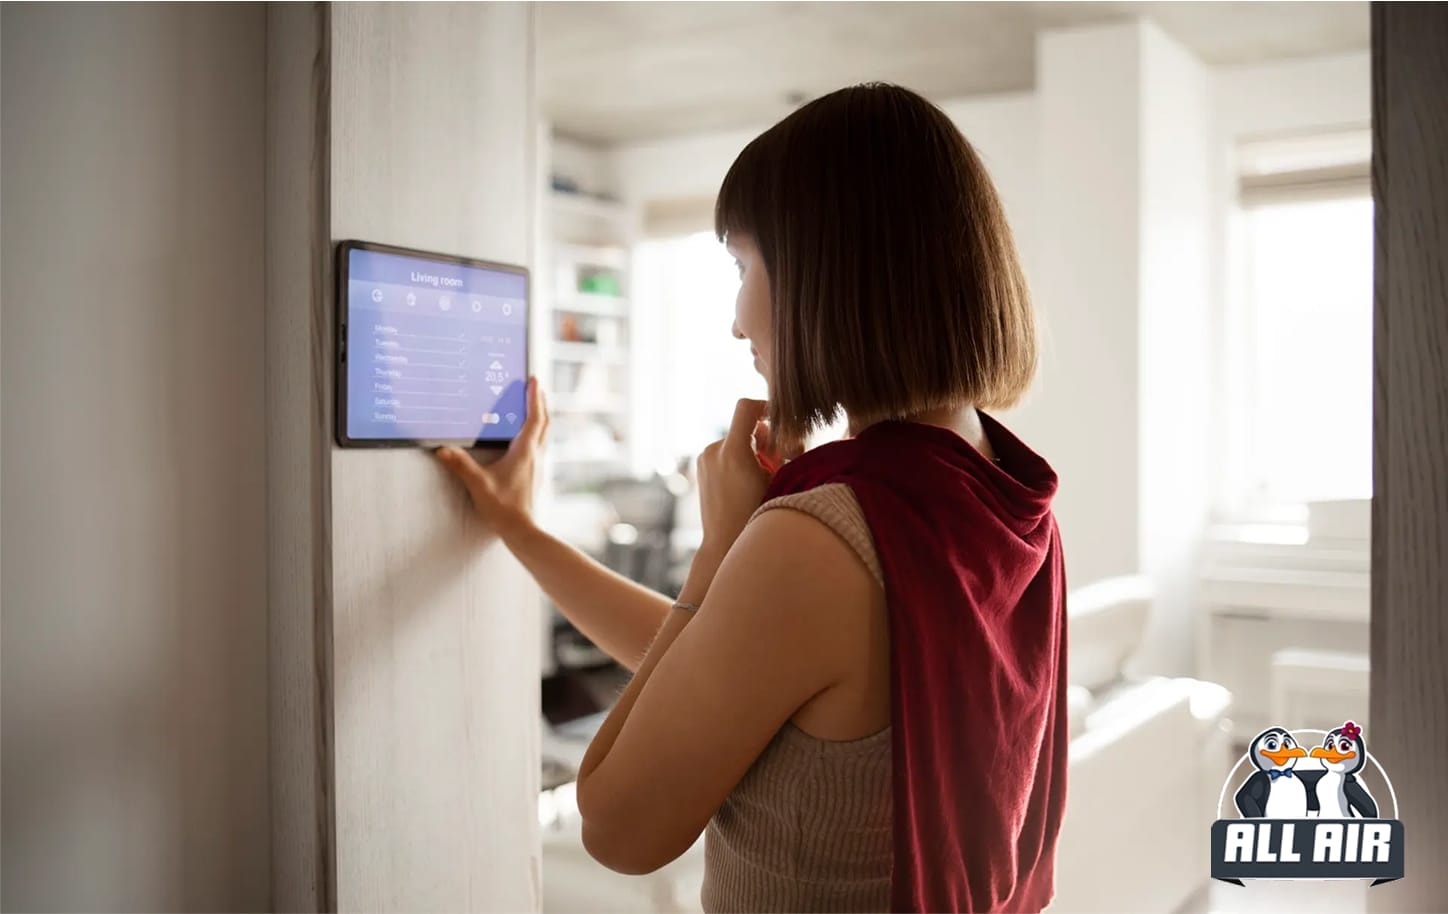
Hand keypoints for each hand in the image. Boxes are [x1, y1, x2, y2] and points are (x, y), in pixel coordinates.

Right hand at [435, 376, 548, 542]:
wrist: (522, 530)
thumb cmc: (504, 508)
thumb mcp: (479, 484)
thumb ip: (461, 465)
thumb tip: (443, 449)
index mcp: (525, 451)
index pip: (534, 417)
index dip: (534, 397)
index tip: (534, 380)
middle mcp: (536, 455)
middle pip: (544, 422)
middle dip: (540, 402)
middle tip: (536, 387)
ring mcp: (538, 465)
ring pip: (545, 434)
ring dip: (541, 417)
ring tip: (534, 406)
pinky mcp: (536, 474)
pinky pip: (540, 445)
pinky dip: (536, 433)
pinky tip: (526, 438)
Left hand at [693, 398, 782, 564]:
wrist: (724, 544)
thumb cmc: (757, 515)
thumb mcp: (777, 480)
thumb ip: (777, 450)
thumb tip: (771, 428)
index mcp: (733, 451)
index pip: (746, 407)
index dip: (765, 405)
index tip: (778, 416)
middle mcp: (714, 450)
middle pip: (745, 426)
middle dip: (763, 438)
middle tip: (777, 460)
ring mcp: (704, 459)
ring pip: (736, 440)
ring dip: (752, 450)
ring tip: (761, 477)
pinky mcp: (701, 467)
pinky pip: (725, 452)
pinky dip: (739, 459)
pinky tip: (745, 482)